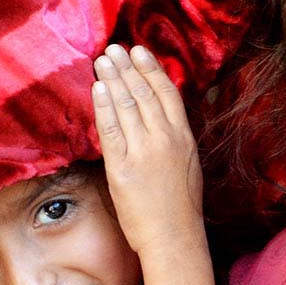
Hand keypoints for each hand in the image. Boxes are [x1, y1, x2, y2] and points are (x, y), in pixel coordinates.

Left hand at [91, 44, 204, 258]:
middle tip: (115, 48)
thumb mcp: (187, 163)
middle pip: (144, 92)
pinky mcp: (122, 167)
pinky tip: (97, 89)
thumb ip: (175, 137)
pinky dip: (103, 106)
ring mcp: (143, 151)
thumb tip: (162, 116)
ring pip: (127, 105)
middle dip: (128, 67)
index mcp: (183, 136)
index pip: (167, 92)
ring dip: (113, 79)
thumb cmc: (181, 205)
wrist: (174, 236)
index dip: (152, 69)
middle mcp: (165, 139)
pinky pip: (110, 129)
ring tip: (103, 60)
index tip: (140, 52)